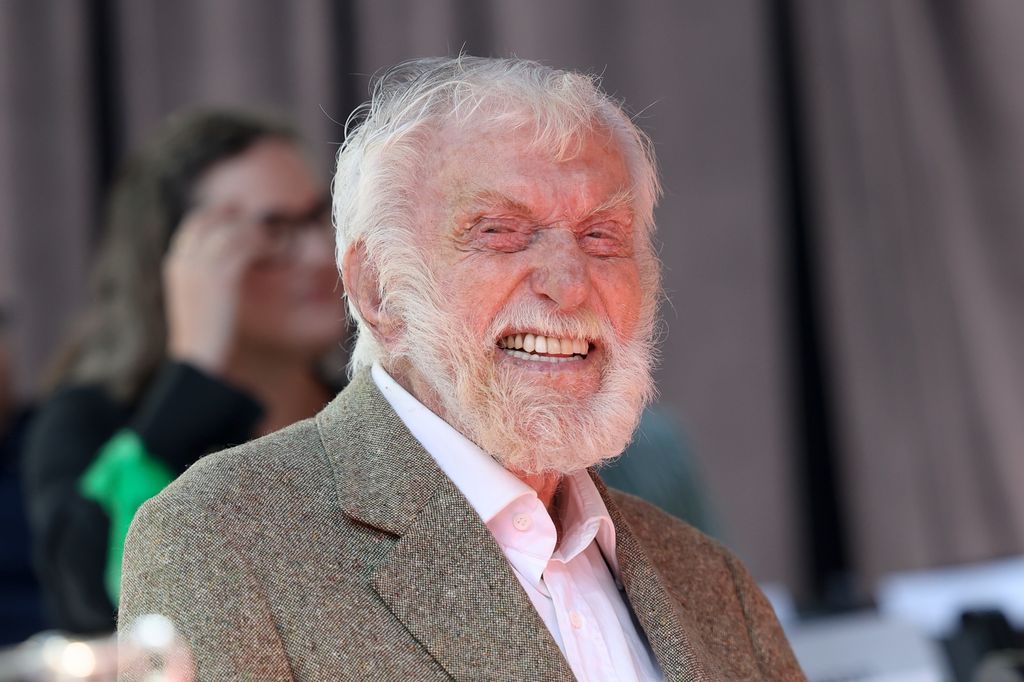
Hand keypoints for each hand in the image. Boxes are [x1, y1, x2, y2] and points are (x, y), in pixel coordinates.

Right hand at [163, 205, 270, 372]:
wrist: (197, 358)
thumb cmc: (202, 338)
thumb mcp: (197, 301)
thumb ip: (205, 279)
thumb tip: (226, 269)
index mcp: (176, 265)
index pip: (195, 223)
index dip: (219, 215)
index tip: (240, 218)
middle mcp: (185, 260)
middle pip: (212, 218)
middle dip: (238, 218)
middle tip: (262, 225)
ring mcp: (202, 266)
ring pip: (233, 230)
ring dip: (257, 233)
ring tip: (275, 243)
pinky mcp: (222, 277)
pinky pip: (246, 247)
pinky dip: (265, 245)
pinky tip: (277, 253)